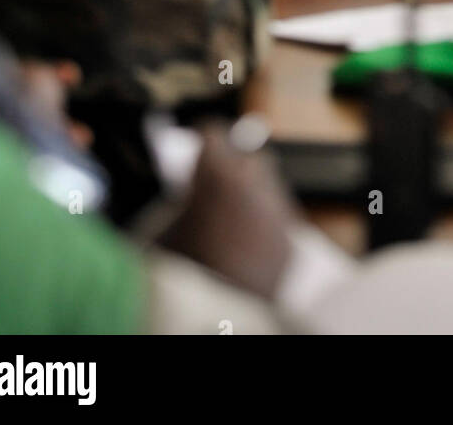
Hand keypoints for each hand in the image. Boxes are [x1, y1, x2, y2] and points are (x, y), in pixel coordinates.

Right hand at [160, 124, 294, 300]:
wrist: (220, 318)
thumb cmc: (182, 274)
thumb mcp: (162, 233)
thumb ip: (175, 205)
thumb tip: (181, 195)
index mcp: (217, 175)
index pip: (213, 133)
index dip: (200, 141)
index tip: (194, 149)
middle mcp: (253, 184)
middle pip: (247, 157)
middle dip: (232, 167)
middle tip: (213, 186)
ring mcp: (277, 213)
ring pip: (268, 188)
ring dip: (251, 195)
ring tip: (229, 220)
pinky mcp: (289, 244)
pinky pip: (278, 222)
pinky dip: (264, 228)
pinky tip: (246, 247)